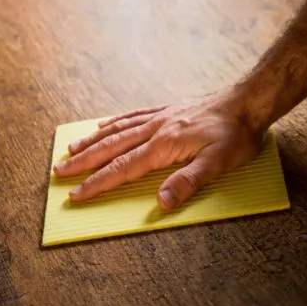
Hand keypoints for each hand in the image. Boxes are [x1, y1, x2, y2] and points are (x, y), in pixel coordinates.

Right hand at [53, 89, 267, 210]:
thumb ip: (188, 182)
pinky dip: (114, 122)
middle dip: (84, 162)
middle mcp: (155, 129)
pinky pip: (132, 115)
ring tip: (71, 149)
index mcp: (163, 145)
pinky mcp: (166, 110)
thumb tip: (160, 203)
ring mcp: (159, 117)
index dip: (97, 182)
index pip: (123, 168)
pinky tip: (103, 125)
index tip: (76, 194)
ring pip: (117, 130)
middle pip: (111, 147)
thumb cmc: (235, 134)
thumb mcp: (218, 163)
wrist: (247, 102)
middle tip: (59, 172)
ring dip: (92, 141)